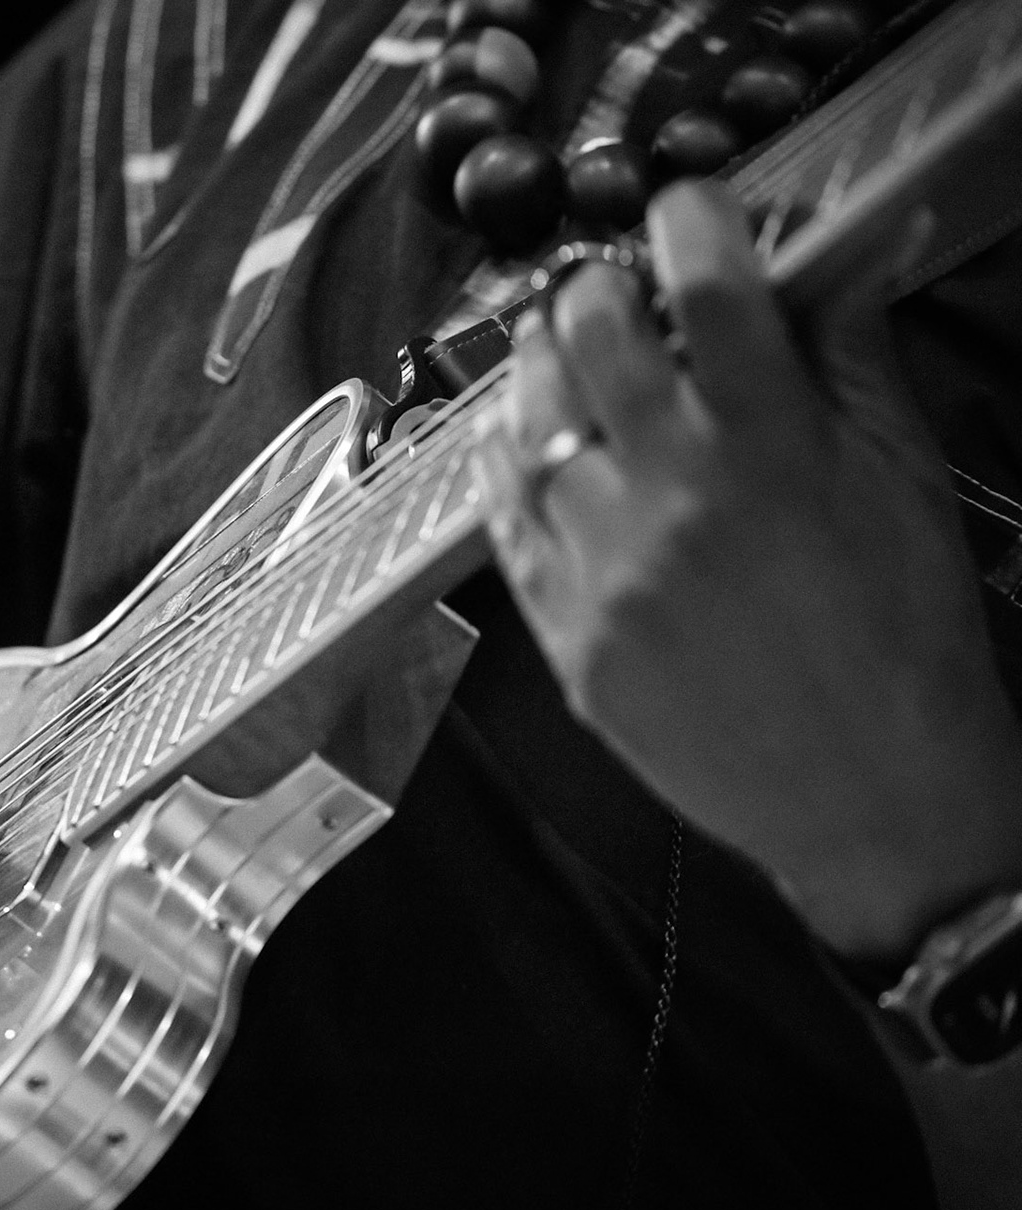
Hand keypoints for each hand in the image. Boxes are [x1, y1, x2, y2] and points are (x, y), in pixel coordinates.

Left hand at [487, 180, 1021, 959]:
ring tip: (561, 353)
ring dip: (541, 369)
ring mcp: (603, 573)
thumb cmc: (907, 643)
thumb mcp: (905, 484)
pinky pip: (504, 524)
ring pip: (528, 424)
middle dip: (600, 288)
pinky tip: (521, 442)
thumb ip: (854, 360)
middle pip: (592, 336)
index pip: (711, 289)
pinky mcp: (564, 638)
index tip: (686, 207)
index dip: (690, 219)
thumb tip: (839, 255)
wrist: (872, 802)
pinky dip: (507, 466)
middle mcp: (671, 501)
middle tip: (617, 292)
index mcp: (772, 451)